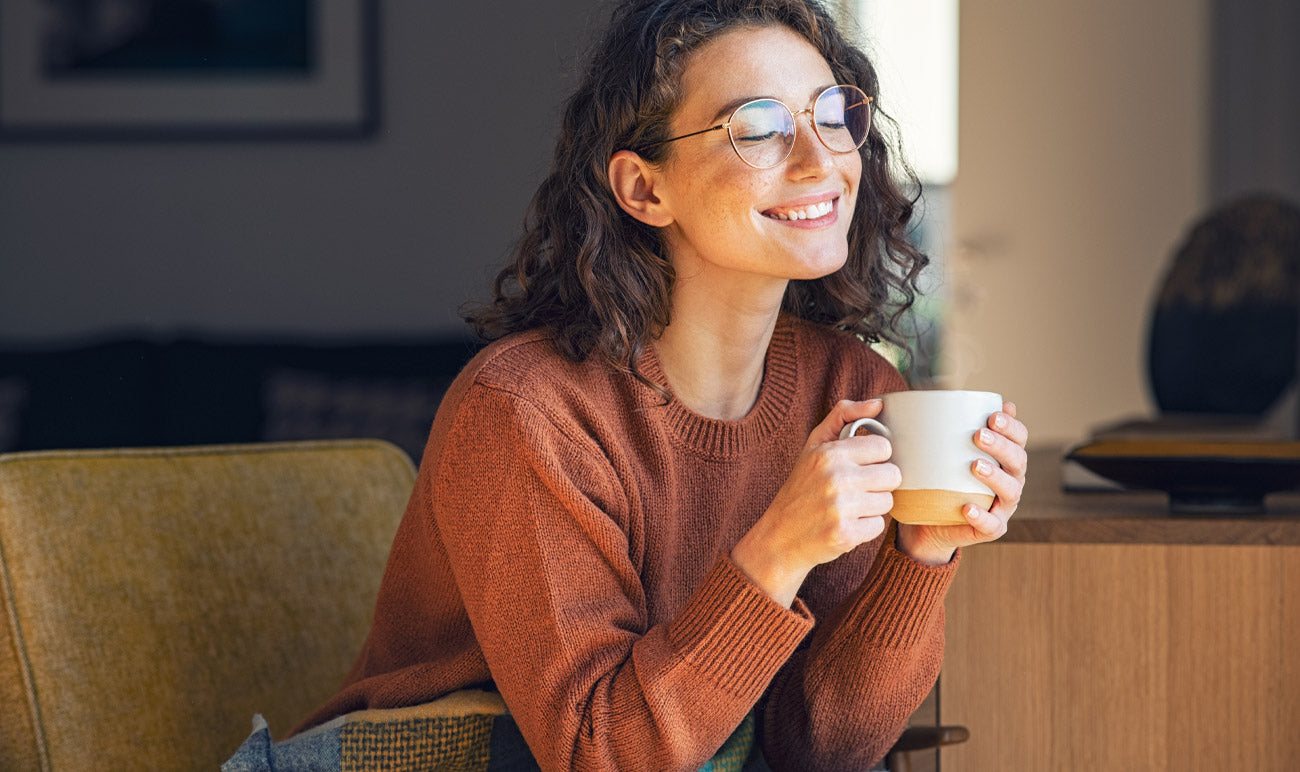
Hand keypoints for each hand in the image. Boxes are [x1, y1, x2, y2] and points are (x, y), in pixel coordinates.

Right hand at [732, 399, 900, 606]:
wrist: (779, 537)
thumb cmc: (801, 487)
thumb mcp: (814, 446)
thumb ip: (843, 416)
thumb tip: (878, 403)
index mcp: (829, 453)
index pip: (883, 447)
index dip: (874, 458)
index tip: (859, 466)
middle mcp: (835, 478)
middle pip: (892, 475)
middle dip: (878, 483)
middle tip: (856, 489)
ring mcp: (841, 508)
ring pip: (888, 502)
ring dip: (872, 506)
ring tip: (849, 507)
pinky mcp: (846, 535)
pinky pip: (878, 526)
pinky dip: (865, 528)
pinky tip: (845, 524)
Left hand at [896, 402, 1028, 564]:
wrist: (929, 522)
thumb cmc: (939, 479)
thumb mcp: (942, 452)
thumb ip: (948, 427)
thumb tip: (940, 392)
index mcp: (1004, 459)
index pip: (1019, 439)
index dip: (1012, 427)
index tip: (992, 415)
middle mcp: (1010, 480)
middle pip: (1018, 461)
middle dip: (1001, 446)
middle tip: (978, 435)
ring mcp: (1002, 507)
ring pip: (1011, 491)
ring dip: (995, 477)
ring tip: (975, 466)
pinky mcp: (990, 528)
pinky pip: (991, 525)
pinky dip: (981, 516)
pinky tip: (968, 507)